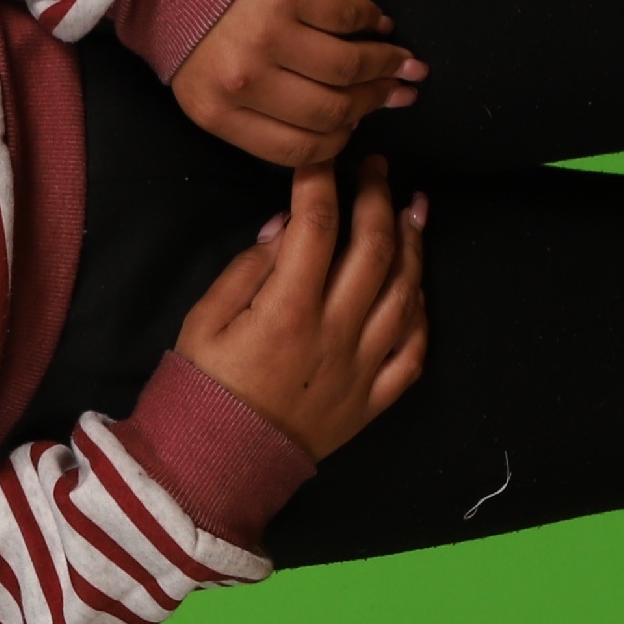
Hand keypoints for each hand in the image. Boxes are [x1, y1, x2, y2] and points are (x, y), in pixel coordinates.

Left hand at [171, 0, 425, 164]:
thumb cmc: (192, 30)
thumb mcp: (209, 87)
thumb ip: (261, 111)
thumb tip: (348, 120)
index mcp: (218, 113)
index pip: (297, 149)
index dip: (339, 141)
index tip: (361, 125)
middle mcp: (243, 79)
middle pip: (330, 110)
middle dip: (373, 102)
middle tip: (398, 91)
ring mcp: (267, 33)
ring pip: (346, 66)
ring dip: (384, 63)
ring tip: (401, 60)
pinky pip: (346, 16)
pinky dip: (372, 21)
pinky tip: (380, 24)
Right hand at [175, 157, 430, 460]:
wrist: (218, 463)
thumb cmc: (203, 387)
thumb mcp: (204, 320)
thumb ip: (247, 269)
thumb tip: (285, 227)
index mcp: (287, 310)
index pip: (316, 226)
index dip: (322, 182)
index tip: (323, 160)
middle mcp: (335, 334)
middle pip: (373, 248)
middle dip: (377, 197)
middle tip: (377, 168)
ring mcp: (362, 368)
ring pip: (405, 292)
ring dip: (413, 242)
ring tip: (413, 208)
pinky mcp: (374, 398)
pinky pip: (414, 349)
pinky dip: (420, 310)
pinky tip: (416, 283)